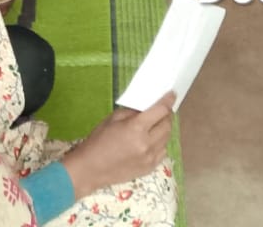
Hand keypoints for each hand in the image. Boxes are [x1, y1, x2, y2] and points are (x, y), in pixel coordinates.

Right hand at [61, 94, 175, 196]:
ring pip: (167, 139)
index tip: (172, 94)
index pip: (160, 111)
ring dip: (164, 129)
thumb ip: (132, 112)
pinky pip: (163, 152)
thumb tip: (146, 108)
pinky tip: (152, 140)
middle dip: (166, 115)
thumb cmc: (98, 141)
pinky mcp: (149, 168)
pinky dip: (160, 143)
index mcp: (136, 128)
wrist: (91, 168)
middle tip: (162, 111)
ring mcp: (150, 157)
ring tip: (155, 125)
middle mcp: (147, 143)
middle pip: (167, 125)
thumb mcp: (113, 119)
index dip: (168, 100)